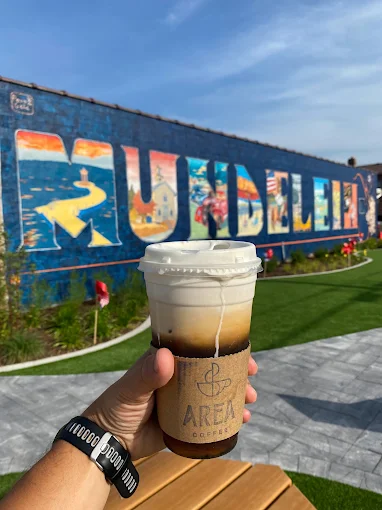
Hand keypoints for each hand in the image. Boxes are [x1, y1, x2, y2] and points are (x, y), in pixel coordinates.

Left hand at [83, 348, 257, 460]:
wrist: (110, 441)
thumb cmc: (117, 406)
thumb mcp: (132, 388)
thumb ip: (147, 374)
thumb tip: (166, 356)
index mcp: (168, 362)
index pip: (199, 349)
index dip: (221, 349)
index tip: (242, 352)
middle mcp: (180, 378)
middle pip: (213, 370)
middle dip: (235, 372)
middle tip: (251, 377)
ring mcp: (185, 400)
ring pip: (216, 393)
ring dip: (235, 394)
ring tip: (250, 401)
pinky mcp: (187, 421)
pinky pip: (211, 417)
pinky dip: (228, 417)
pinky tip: (241, 420)